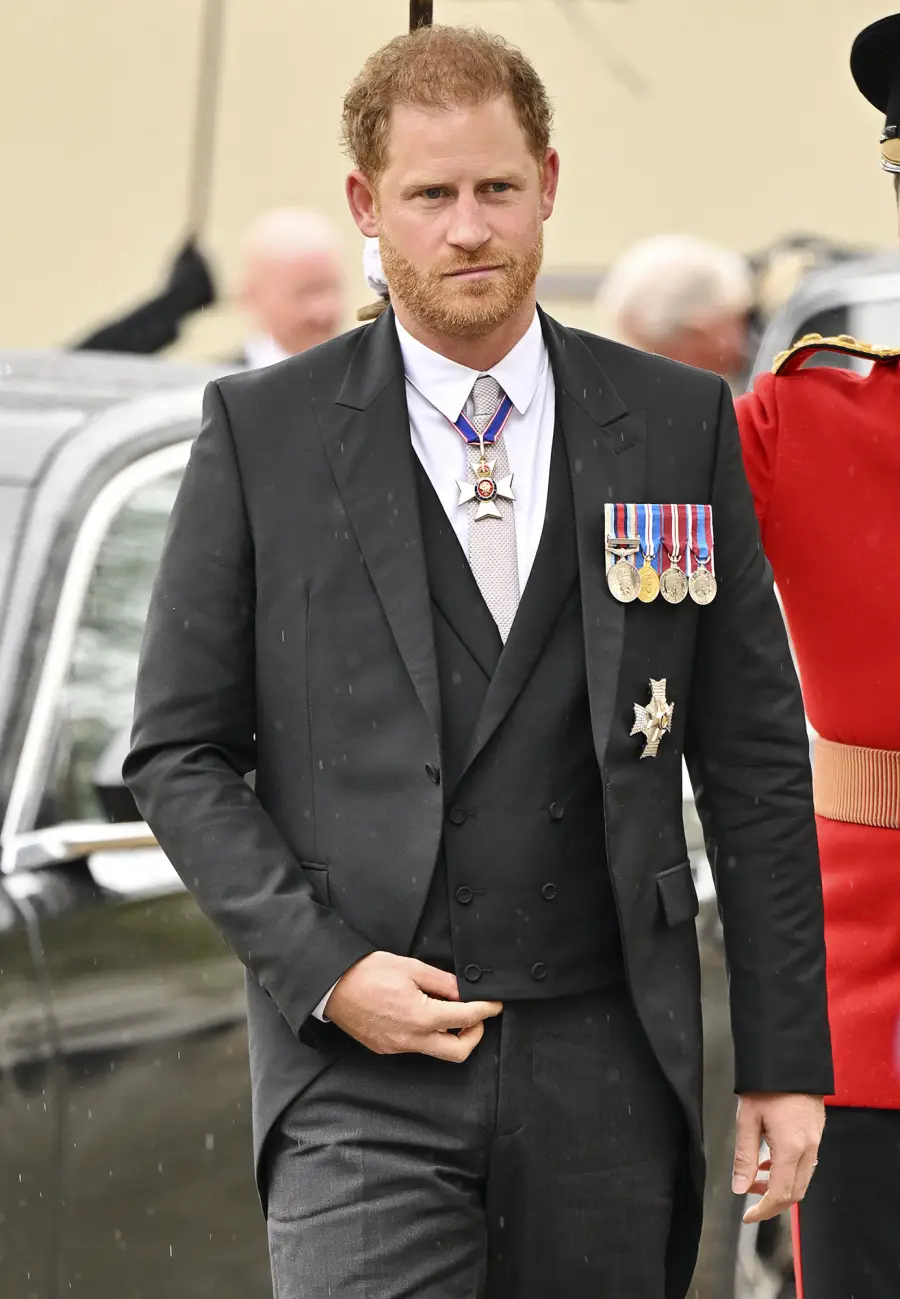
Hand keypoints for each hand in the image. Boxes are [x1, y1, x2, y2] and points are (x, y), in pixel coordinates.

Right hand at [324, 951, 502, 1060]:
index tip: (496, 1005)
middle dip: (474, 1035)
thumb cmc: (367, 973)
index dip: (486, 1011)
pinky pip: (416, 1047)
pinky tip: (422, 1014)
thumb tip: (464, 990)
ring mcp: (397, 1047)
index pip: (466, 1019)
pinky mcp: (385, 1048)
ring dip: (449, 1035)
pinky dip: (427, 1034)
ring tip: (445, 1010)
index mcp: (420, 1017)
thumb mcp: (410, 967)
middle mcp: (411, 1039)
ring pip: (436, 1051)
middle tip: (475, 1016)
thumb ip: (442, 982)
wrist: (332, 986)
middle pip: (458, 1052)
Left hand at [732, 1092, 824, 1223]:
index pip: (781, 1195)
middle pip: (795, 1192)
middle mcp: (808, 1148)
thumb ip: (744, 1156)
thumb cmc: (766, 1083)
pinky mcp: (816, 1132)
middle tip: (751, 1204)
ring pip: (801, 1179)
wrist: (789, 1057)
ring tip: (755, 1179)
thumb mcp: (747, 1118)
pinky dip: (787, 1171)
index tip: (748, 1216)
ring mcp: (816, 1140)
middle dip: (772, 1203)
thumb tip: (739, 1187)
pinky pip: (805, 1163)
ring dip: (780, 1186)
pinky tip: (769, 1161)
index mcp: (791, 1148)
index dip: (764, 1210)